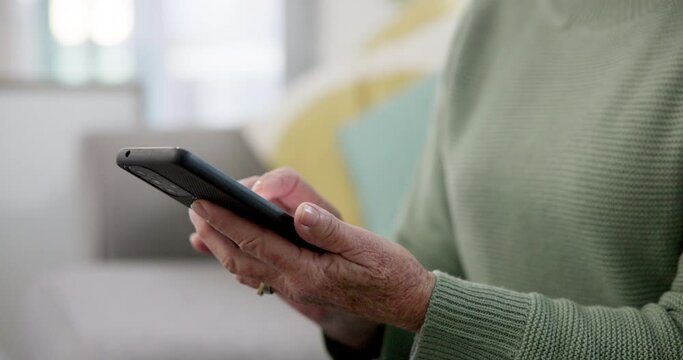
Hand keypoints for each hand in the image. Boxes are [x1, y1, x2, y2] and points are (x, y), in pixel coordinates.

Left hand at [188, 168, 434, 332]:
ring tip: (202, 228)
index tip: (203, 202)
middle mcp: (296, 282)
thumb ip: (330, 230)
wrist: (407, 302)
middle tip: (194, 207)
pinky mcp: (302, 285)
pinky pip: (260, 274)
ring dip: (221, 247)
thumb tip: (301, 212)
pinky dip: (238, 261)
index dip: (226, 221)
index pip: (256, 241)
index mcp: (308, 270)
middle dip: (215, 231)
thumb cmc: (390, 273)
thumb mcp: (366, 246)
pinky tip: (232, 252)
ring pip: (246, 269)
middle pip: (242, 257)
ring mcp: (296, 287)